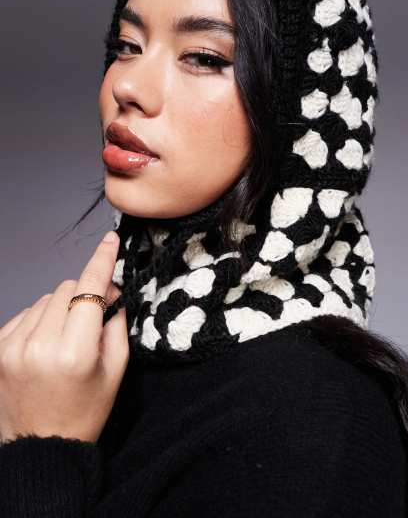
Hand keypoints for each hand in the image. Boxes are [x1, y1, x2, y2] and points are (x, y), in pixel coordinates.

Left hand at [0, 231, 127, 444]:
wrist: (42, 444)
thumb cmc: (86, 409)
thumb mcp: (116, 369)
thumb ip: (116, 323)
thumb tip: (110, 289)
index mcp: (75, 352)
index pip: (89, 289)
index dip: (102, 261)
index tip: (110, 241)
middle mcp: (40, 344)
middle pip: (67, 288)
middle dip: (84, 295)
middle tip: (92, 318)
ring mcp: (13, 346)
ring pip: (46, 298)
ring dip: (61, 307)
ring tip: (66, 338)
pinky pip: (26, 312)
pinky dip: (40, 319)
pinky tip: (46, 343)